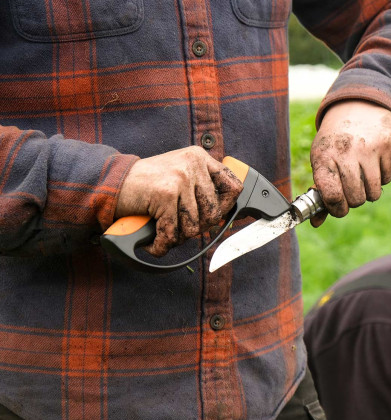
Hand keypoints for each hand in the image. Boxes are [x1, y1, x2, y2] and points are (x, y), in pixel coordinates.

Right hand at [115, 146, 242, 255]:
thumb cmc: (146, 184)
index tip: (214, 216)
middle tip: (178, 225)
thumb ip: (201, 188)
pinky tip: (154, 243)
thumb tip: (223, 216)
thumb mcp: (179, 175)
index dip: (227, 207)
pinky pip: (173, 233)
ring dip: (176, 236)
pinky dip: (161, 245)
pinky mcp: (165, 194)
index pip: (233, 186)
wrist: (112, 182)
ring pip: (194, 227)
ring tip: (162, 228)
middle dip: (196, 227)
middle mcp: (193, 164)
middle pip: (214, 214)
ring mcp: (180, 178)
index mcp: (199, 158)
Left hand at [310, 100, 390, 226]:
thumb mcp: (322, 162)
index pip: (332, 196)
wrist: (357, 106)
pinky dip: (381, 179)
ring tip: (361, 178)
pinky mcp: (388, 146)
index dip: (336, 209)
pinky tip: (373, 166)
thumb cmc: (334, 143)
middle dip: (353, 201)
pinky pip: (387, 179)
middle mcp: (346, 153)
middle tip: (350, 190)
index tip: (338, 207)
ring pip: (373, 193)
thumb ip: (320, 193)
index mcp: (323, 158)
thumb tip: (315, 224)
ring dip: (368, 192)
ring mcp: (369, 149)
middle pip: (355, 199)